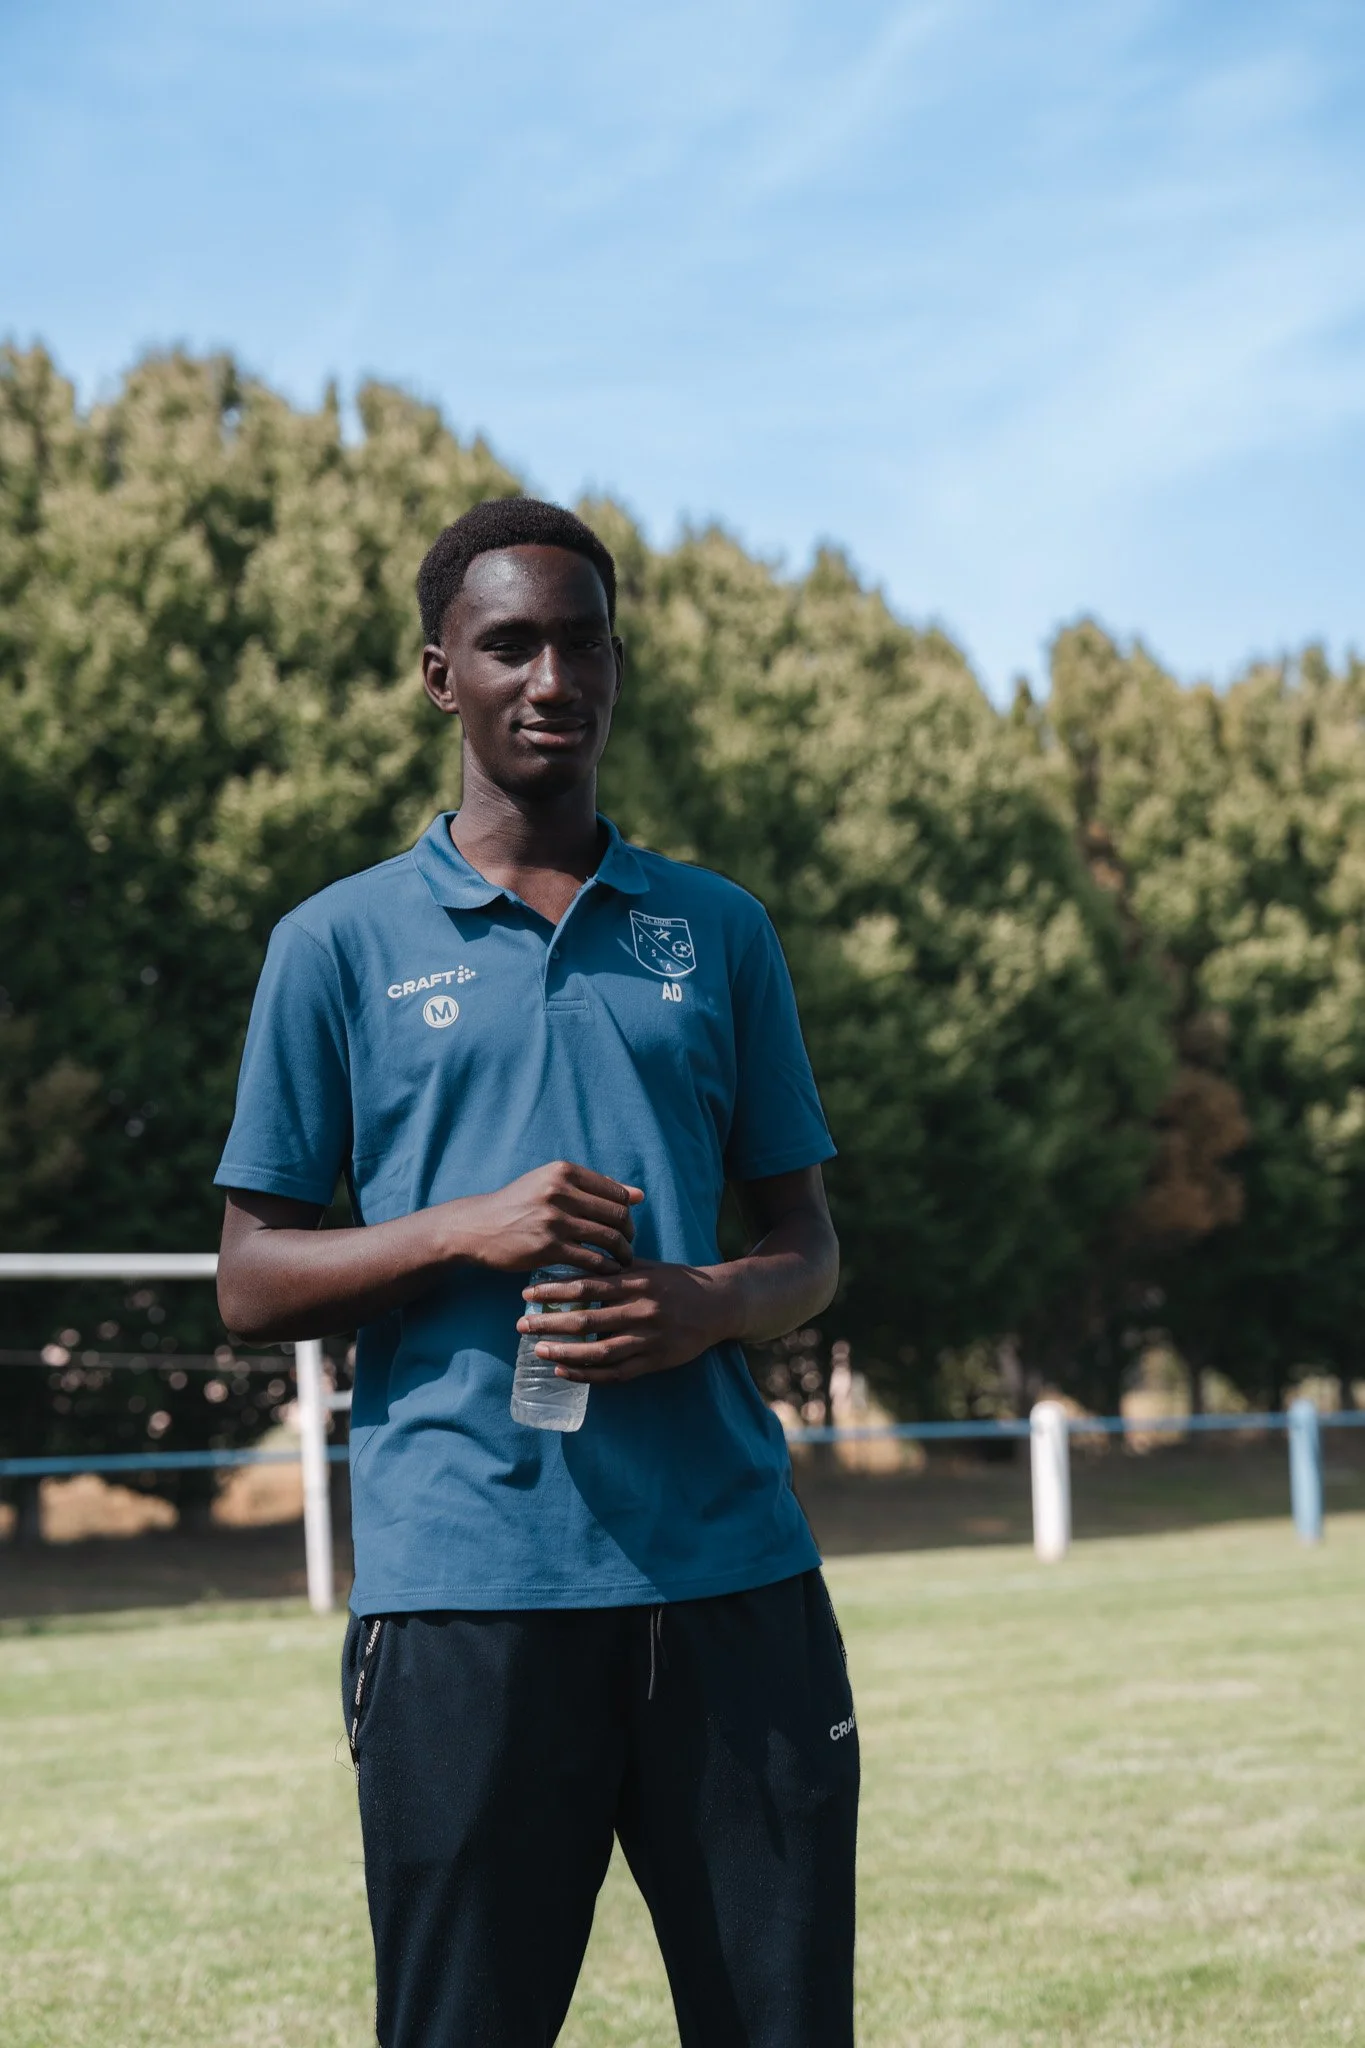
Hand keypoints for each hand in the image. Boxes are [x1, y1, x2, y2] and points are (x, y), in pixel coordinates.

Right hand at [456, 1161, 642, 1273]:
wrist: (478, 1227)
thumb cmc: (518, 1204)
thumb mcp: (550, 1183)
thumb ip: (593, 1187)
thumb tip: (638, 1195)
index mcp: (563, 1172)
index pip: (616, 1192)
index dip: (627, 1211)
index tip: (626, 1225)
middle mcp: (560, 1192)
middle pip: (616, 1214)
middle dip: (629, 1233)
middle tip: (628, 1245)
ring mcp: (554, 1221)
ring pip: (608, 1238)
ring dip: (623, 1253)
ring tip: (623, 1261)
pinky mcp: (548, 1248)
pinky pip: (591, 1260)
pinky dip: (606, 1268)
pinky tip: (608, 1272)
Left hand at [515, 1261, 730, 1382]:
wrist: (718, 1305)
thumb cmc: (677, 1283)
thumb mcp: (647, 1267)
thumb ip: (615, 1266)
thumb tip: (577, 1258)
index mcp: (636, 1284)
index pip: (587, 1286)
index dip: (554, 1291)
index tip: (527, 1293)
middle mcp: (640, 1311)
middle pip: (587, 1321)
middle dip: (550, 1323)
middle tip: (521, 1324)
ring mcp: (647, 1340)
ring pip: (598, 1352)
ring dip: (564, 1352)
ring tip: (538, 1350)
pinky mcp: (655, 1362)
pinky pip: (615, 1373)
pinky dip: (587, 1375)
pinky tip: (564, 1370)